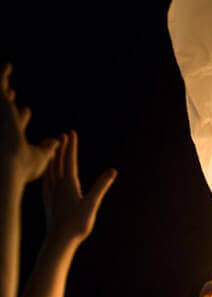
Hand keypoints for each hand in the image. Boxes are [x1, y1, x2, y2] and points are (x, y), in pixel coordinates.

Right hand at [0, 64, 57, 183]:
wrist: (8, 163)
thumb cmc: (25, 167)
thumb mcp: (40, 158)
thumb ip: (47, 149)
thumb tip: (57, 142)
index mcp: (13, 139)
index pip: (16, 125)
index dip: (20, 117)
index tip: (27, 109)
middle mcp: (4, 126)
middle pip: (4, 111)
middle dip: (7, 102)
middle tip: (11, 93)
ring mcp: (0, 117)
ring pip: (0, 98)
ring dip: (1, 85)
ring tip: (6, 69)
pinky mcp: (0, 105)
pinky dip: (2, 75)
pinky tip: (8, 65)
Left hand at [42, 131, 116, 246]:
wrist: (59, 240)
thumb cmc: (77, 224)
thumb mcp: (92, 204)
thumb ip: (101, 186)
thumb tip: (112, 171)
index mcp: (68, 184)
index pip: (69, 160)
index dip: (71, 146)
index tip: (72, 133)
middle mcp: (57, 185)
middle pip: (59, 162)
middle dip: (62, 148)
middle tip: (64, 136)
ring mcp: (51, 192)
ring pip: (50, 170)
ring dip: (53, 158)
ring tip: (54, 150)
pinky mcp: (48, 201)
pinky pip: (46, 181)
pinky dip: (47, 172)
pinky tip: (47, 174)